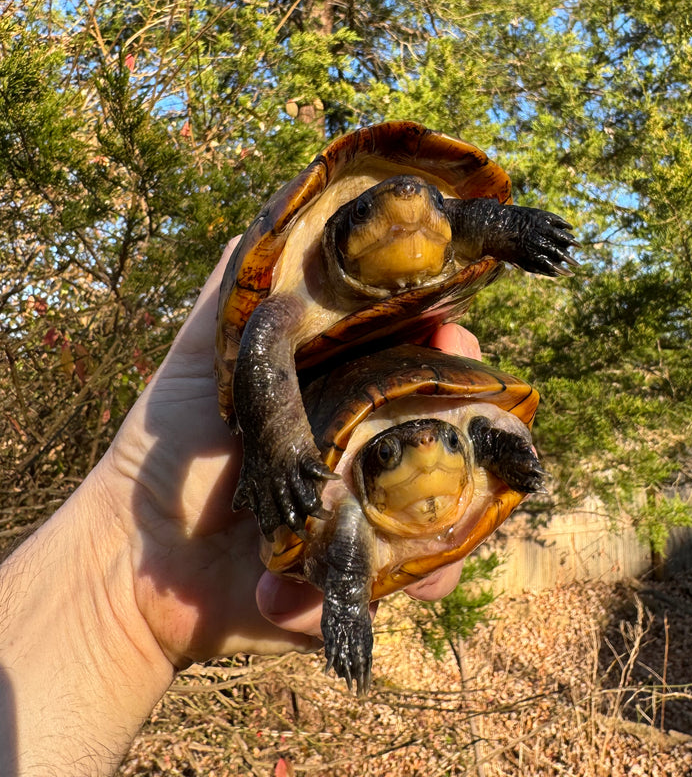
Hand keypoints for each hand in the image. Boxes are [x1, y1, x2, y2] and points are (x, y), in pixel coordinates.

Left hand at [110, 244, 479, 660]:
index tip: (449, 328)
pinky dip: (413, 580)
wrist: (133, 563)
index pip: (412, 357)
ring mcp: (369, 514)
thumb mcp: (203, 354)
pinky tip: (387, 579)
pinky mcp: (361, 577)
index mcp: (338, 393)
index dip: (441, 340)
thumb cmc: (166, 448)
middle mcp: (362, 447)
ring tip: (438, 504)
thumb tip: (287, 196)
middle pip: (446, 425)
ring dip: (461, 506)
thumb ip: (240, 286)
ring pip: (450, 505)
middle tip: (472, 399)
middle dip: (475, 412)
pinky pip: (414, 579)